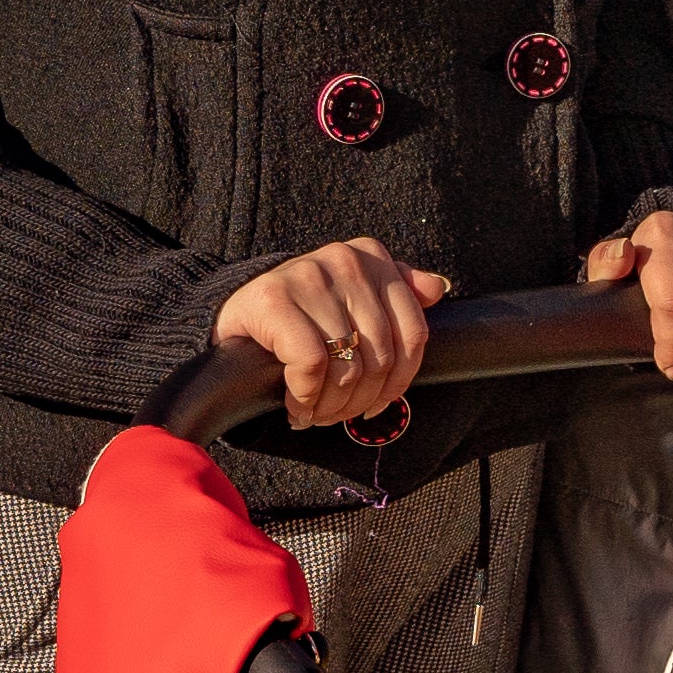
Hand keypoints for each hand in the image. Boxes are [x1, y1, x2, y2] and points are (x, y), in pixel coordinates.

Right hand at [213, 239, 449, 432]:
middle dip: (360, 400)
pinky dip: (304, 397)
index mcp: (370, 257)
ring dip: (330, 407)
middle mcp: (345, 260)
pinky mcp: (273, 298)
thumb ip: (398, 293)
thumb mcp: (351, 302)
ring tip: (316, 414)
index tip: (375, 402)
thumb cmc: (301, 317)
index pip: (414, 332)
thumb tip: (438, 288)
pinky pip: (311, 365)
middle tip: (336, 416)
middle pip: (381, 355)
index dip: (399, 381)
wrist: (234, 318)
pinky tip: (294, 404)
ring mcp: (308, 275)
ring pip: (348, 366)